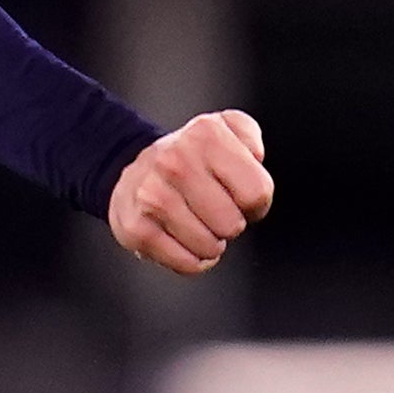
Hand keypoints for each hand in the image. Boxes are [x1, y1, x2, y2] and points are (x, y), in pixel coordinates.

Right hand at [108, 109, 270, 274]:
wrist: (137, 171)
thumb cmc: (190, 157)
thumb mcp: (225, 128)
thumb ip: (249, 135)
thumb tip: (255, 157)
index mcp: (206, 135)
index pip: (257, 193)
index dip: (256, 204)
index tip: (241, 199)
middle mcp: (176, 162)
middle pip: (232, 224)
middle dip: (231, 224)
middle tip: (216, 211)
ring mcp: (153, 196)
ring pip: (209, 247)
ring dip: (210, 243)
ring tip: (198, 223)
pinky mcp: (136, 228)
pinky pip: (185, 264)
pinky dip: (192, 260)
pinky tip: (184, 241)